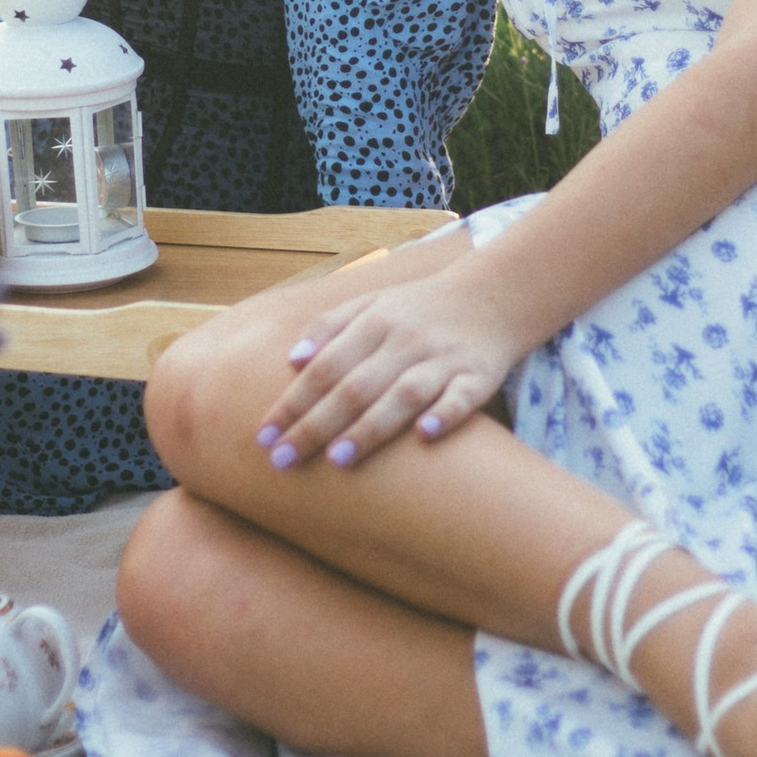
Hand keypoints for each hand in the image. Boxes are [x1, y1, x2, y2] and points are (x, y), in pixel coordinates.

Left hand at [256, 245, 526, 468]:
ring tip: (337, 460)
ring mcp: (443, 359)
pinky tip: (423, 436)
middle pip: (355, 386)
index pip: (324, 367)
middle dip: (316, 425)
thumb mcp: (373, 304)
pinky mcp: (479, 376)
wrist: (494, 295)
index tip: (262, 437)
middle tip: (282, 460)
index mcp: (375, 323)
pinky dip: (443, 415)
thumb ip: (331, 326)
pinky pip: (461, 398)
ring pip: (402, 394)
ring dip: (370, 427)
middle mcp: (406, 340)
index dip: (292, 402)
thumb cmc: (421, 309)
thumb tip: (292, 359)